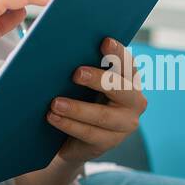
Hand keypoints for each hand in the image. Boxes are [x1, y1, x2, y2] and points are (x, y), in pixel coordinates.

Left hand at [46, 36, 146, 164]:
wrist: (71, 135)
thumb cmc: (77, 94)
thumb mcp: (80, 79)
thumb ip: (77, 62)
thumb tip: (51, 44)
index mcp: (129, 78)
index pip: (127, 63)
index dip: (117, 52)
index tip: (104, 42)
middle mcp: (134, 101)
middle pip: (120, 88)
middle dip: (98, 79)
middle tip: (76, 73)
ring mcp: (124, 124)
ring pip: (102, 115)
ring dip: (77, 108)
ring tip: (55, 103)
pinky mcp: (109, 143)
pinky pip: (89, 133)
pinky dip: (69, 125)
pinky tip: (53, 117)